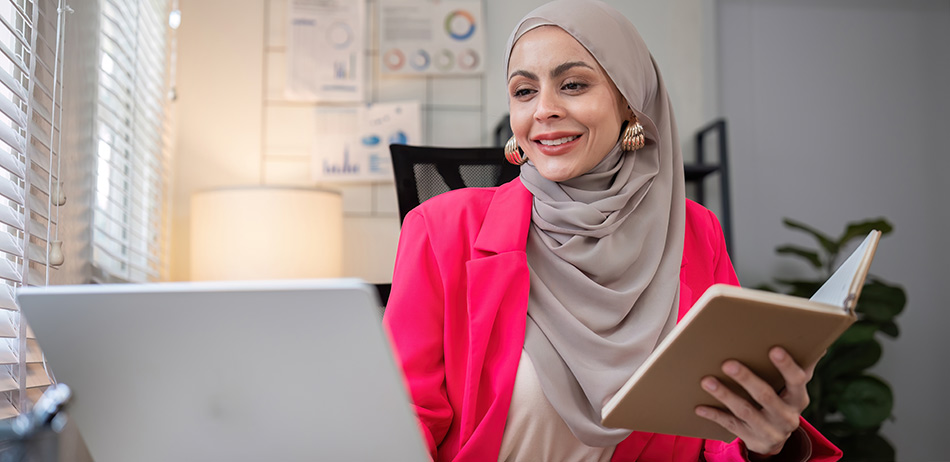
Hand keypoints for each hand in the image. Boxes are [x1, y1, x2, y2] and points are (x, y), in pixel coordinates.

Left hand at [694, 347, 814, 456]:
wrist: (776, 438)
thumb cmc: (782, 400)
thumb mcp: (793, 388)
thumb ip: (803, 366)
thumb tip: (819, 345)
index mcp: (799, 398)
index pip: (797, 380)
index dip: (786, 366)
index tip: (774, 349)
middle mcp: (786, 416)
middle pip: (766, 396)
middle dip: (746, 379)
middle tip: (728, 363)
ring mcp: (769, 430)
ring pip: (744, 411)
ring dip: (725, 395)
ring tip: (707, 380)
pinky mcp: (752, 439)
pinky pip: (730, 425)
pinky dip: (714, 415)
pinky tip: (700, 406)